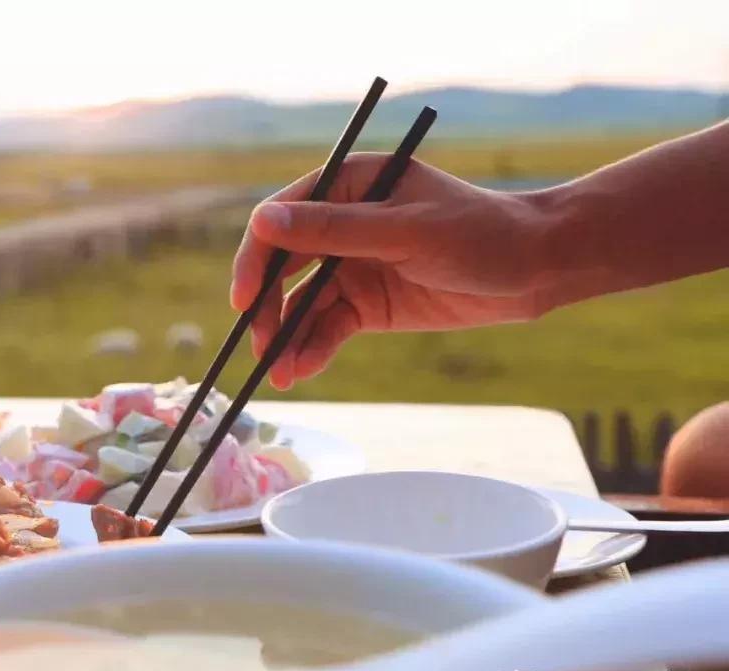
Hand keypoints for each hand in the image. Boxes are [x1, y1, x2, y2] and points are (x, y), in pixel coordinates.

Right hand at [231, 152, 553, 389]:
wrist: (535, 270)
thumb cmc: (479, 233)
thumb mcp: (405, 231)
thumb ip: (334, 230)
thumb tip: (262, 222)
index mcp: (347, 186)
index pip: (281, 219)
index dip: (255, 258)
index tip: (245, 299)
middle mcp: (341, 224)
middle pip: (281, 265)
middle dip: (266, 307)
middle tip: (259, 345)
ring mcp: (352, 266)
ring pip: (300, 304)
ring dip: (286, 337)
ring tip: (280, 373)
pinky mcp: (367, 305)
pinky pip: (328, 327)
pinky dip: (312, 348)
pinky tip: (302, 369)